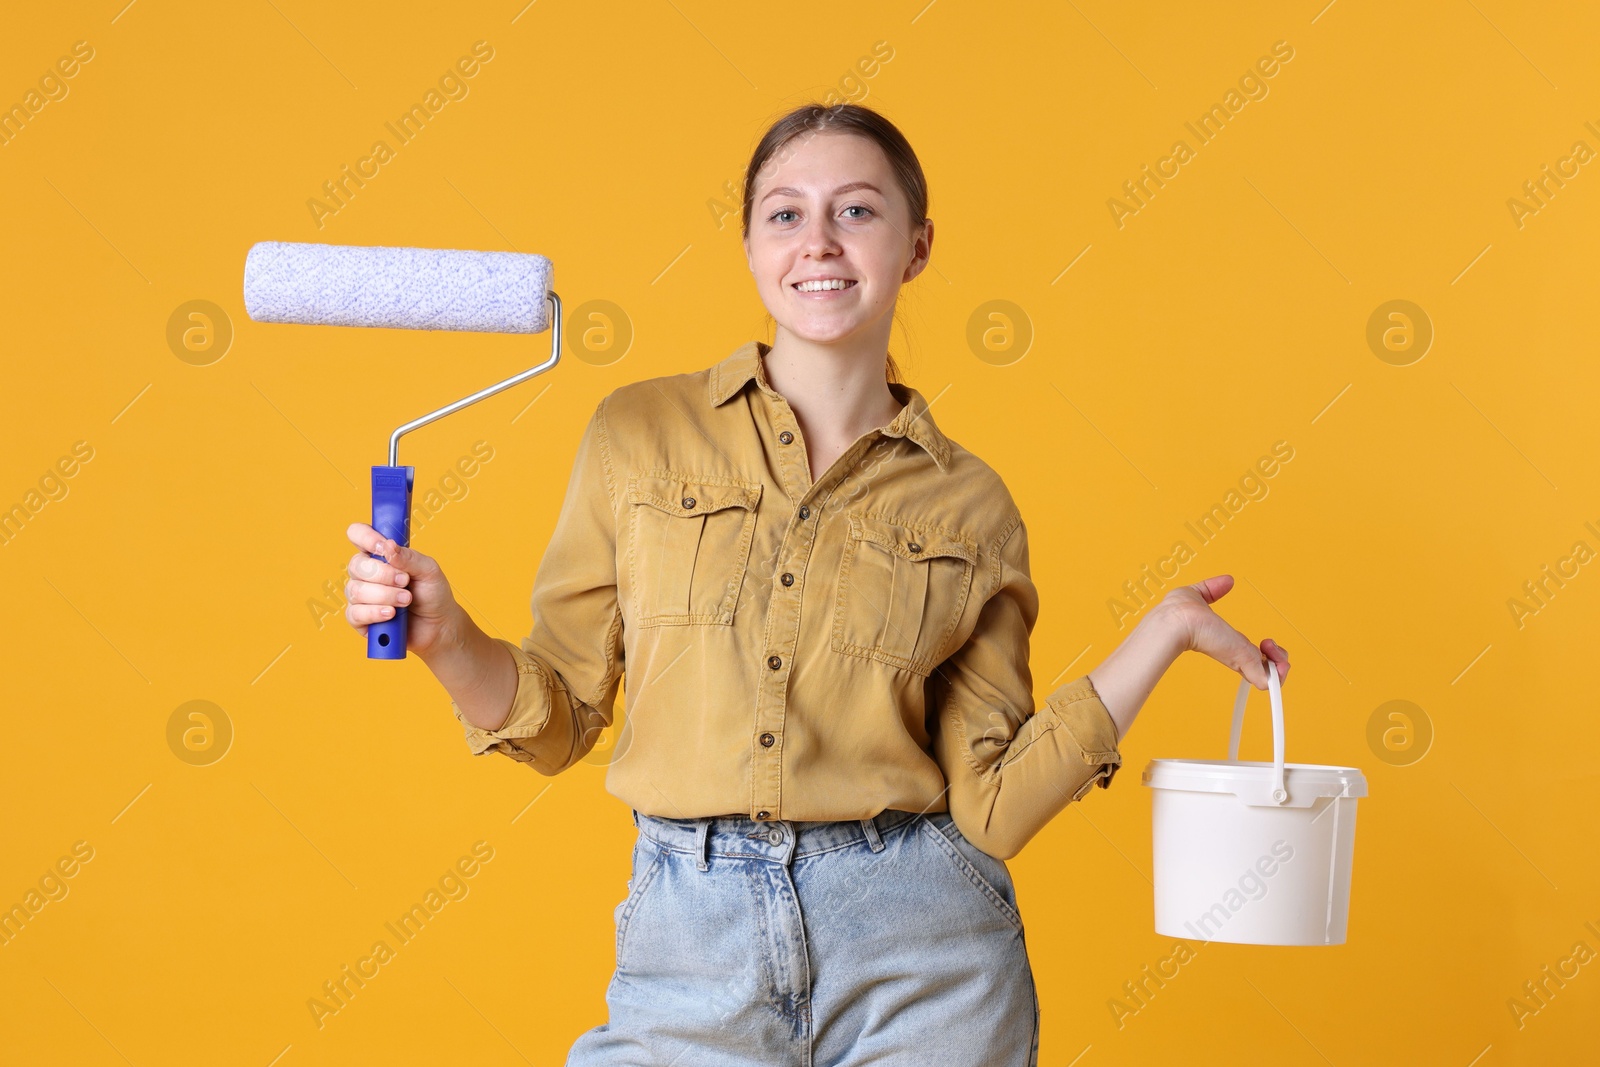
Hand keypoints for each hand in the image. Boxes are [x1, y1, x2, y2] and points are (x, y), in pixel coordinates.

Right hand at [343, 523, 461, 658]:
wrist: (439, 626)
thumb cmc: (433, 594)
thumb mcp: (428, 570)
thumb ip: (408, 557)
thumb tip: (388, 546)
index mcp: (381, 555)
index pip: (358, 534)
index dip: (365, 537)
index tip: (382, 547)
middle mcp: (366, 573)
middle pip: (356, 565)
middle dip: (383, 575)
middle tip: (405, 582)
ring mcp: (360, 596)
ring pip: (356, 590)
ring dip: (384, 595)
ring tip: (406, 600)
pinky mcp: (360, 619)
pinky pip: (355, 613)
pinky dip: (374, 613)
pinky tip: (390, 614)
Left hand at [1162, 574, 1288, 689]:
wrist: (1180, 621)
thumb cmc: (1181, 612)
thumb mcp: (1200, 595)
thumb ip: (1214, 589)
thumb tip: (1227, 580)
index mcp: (1227, 642)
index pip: (1253, 655)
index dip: (1266, 650)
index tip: (1266, 640)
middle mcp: (1235, 654)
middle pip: (1265, 667)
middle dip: (1279, 656)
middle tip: (1269, 644)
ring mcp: (1239, 661)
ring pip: (1271, 676)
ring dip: (1282, 664)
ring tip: (1272, 649)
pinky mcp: (1242, 664)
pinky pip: (1267, 682)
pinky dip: (1278, 678)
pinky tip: (1277, 666)